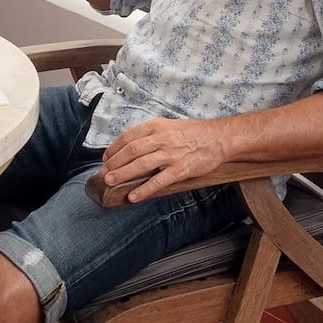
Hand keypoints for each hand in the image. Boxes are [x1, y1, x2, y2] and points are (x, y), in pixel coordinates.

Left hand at [100, 118, 230, 202]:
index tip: (106, 158)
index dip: (114, 148)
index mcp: (157, 126)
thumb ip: (151, 136)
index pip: (129, 137)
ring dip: (123, 174)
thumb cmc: (193, 133)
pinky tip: (133, 196)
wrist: (218, 138)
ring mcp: (171, 154)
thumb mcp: (169, 126)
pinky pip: (158, 181)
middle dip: (115, 162)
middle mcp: (162, 138)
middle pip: (132, 150)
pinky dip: (144, 189)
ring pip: (141, 165)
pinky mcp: (181, 169)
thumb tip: (129, 149)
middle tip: (104, 173)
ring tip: (110, 182)